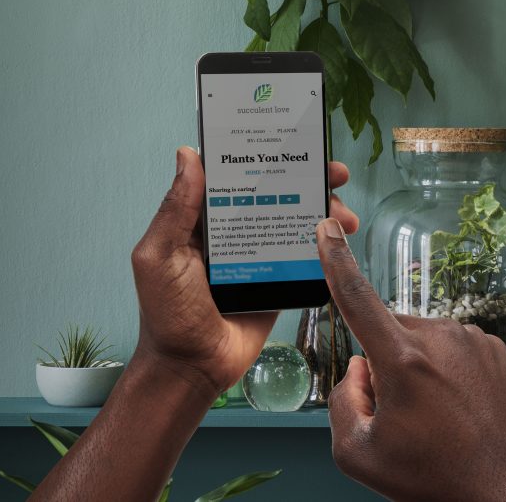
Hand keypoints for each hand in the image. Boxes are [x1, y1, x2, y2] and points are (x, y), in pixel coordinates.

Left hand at [130, 147, 357, 395]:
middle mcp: (230, 232)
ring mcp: (256, 256)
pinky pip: (302, 257)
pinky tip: (342, 237)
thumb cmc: (166, 313)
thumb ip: (175, 209)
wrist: (191, 367)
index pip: (232, 176)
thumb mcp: (160, 256)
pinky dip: (324, 245)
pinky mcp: (276, 281)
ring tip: (345, 212)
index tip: (287, 139)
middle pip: (271, 194)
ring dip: (321, 211)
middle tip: (334, 173)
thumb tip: (187, 154)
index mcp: (200, 221)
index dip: (259, 156)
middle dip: (304, 179)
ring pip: (291, 221)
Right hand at [317, 218, 505, 501]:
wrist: (499, 490)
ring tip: (431, 411)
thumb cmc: (429, 476)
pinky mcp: (491, 346)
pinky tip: (451, 401)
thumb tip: (358, 369)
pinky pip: (447, 344)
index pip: (357, 298)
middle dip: (380, 361)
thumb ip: (341, 400)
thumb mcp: (357, 452)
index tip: (327, 228)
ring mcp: (470, 339)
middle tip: (398, 410)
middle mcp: (439, 339)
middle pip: (384, 331)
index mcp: (403, 361)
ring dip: (411, 363)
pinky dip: (441, 366)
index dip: (336, 260)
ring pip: (416, 337)